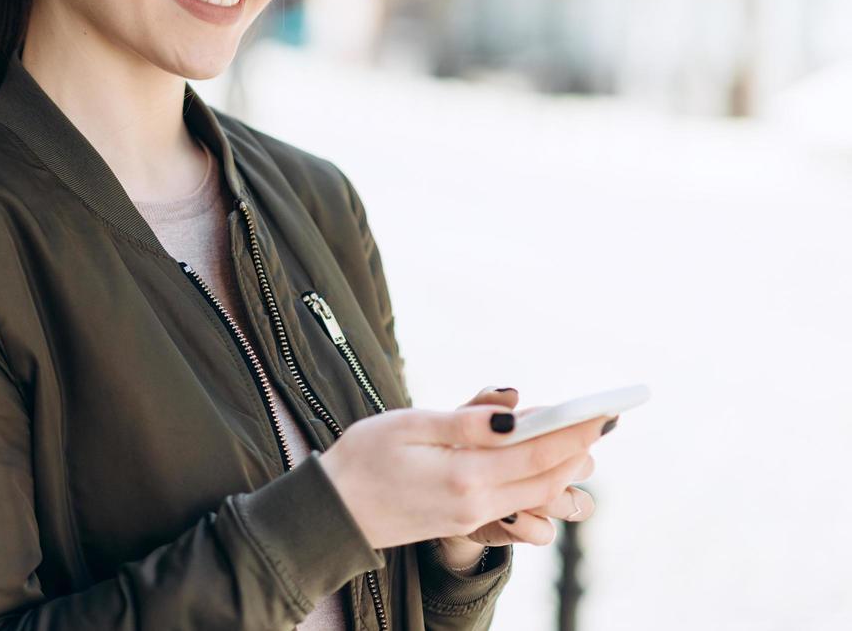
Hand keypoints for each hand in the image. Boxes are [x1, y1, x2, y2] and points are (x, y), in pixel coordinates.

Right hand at [318, 385, 610, 551]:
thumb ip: (464, 423)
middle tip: (599, 421)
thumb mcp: (407, 426)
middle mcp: (476, 504)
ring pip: (534, 494)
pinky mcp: (463, 522)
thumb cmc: (362, 458)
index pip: (537, 453)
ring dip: (559, 467)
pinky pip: (514, 503)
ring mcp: (471, 518)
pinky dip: (534, 481)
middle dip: (576, 450)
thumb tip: (514, 413)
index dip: (574, 432)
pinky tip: (531, 461)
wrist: (333, 510)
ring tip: (571, 438)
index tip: (602, 413)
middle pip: (546, 477)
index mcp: (464, 477)